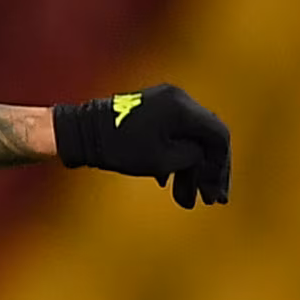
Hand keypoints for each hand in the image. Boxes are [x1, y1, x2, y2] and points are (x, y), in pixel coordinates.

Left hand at [52, 84, 230, 209]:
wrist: (79, 132)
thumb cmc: (117, 147)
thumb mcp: (161, 160)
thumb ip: (191, 159)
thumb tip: (204, 160)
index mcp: (183, 107)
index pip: (218, 135)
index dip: (220, 166)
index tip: (216, 192)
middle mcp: (178, 99)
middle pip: (205, 137)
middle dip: (207, 171)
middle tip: (210, 200)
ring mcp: (164, 102)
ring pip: (188, 137)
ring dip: (189, 168)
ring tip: (186, 200)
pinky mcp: (150, 110)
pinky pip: (172, 133)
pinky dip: (174, 156)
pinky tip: (168, 181)